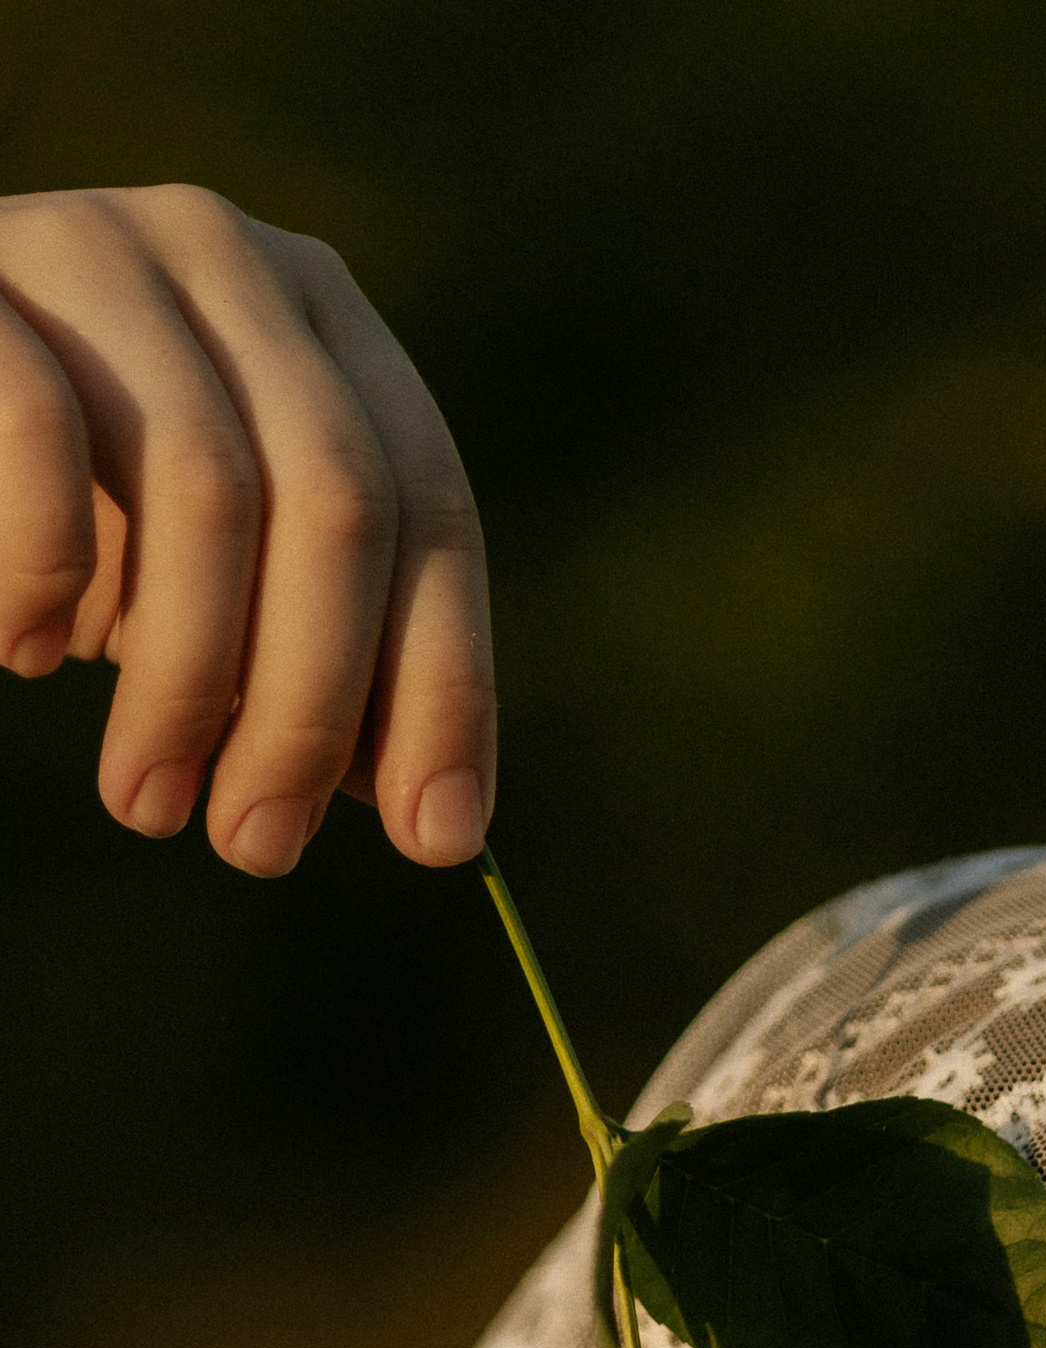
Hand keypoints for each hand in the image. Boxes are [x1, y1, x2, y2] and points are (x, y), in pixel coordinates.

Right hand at [0, 184, 492, 871]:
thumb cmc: (68, 506)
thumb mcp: (214, 581)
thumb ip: (321, 660)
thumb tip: (435, 819)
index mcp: (323, 319)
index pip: (432, 507)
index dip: (444, 686)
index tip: (435, 839)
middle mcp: (228, 255)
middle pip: (337, 505)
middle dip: (309, 708)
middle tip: (258, 847)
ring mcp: (100, 245)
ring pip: (206, 485)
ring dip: (185, 684)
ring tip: (147, 803)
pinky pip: (41, 432)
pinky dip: (43, 571)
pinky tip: (22, 654)